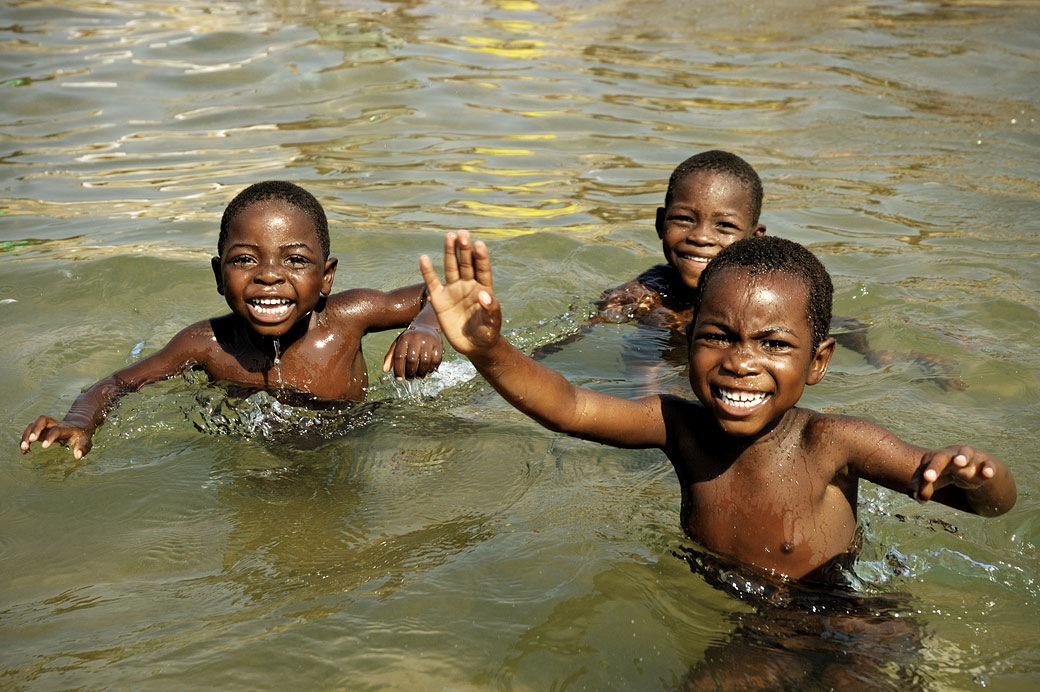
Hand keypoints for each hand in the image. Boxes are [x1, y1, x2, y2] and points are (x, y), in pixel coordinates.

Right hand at [20, 416, 92, 459]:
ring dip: (26, 435)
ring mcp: (46, 426)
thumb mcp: (86, 442)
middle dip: (35, 429)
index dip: (50, 437)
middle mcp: (55, 424)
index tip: (44, 447)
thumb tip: (77, 456)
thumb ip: (82, 448)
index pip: (57, 430)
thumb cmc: (81, 437)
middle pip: (42, 420)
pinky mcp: (40, 430)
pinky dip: (25, 439)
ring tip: (24, 448)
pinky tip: (24, 450)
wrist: (78, 427)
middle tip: (31, 440)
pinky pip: (29, 431)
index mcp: (66, 428)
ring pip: (33, 424)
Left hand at [382, 323, 443, 379]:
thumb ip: (390, 356)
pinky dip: (431, 368)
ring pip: (425, 361)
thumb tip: (385, 370)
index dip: (398, 370)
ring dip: (421, 373)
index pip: (399, 356)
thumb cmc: (409, 338)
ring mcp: (429, 341)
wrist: (426, 325)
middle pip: (412, 360)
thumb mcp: (398, 343)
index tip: (399, 379)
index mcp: (404, 338)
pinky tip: (428, 371)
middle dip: (410, 373)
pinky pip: (436, 360)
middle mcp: (416, 338)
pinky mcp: (439, 344)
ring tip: (418, 377)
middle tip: (410, 378)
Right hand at [419, 230, 499, 356]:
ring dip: (450, 252)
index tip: (479, 244)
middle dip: (464, 249)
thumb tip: (485, 294)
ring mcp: (454, 290)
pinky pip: (432, 283)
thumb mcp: (492, 324)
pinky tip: (424, 258)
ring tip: (450, 236)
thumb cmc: (487, 333)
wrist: (474, 346)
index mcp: (484, 288)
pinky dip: (428, 271)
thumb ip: (491, 309)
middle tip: (462, 234)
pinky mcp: (440, 300)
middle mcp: (468, 285)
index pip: (482, 269)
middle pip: (466, 263)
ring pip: (451, 268)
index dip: (480, 257)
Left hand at [911, 445, 998, 502]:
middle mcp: (951, 455)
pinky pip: (988, 465)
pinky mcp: (986, 464)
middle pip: (941, 457)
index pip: (925, 467)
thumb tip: (917, 497)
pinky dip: (988, 469)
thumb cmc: (948, 473)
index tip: (919, 493)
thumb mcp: (935, 481)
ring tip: (958, 462)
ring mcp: (970, 458)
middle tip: (927, 477)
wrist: (975, 466)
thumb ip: (922, 489)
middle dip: (934, 467)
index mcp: (936, 458)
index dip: (920, 479)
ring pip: (966, 453)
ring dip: (962, 457)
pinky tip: (987, 474)